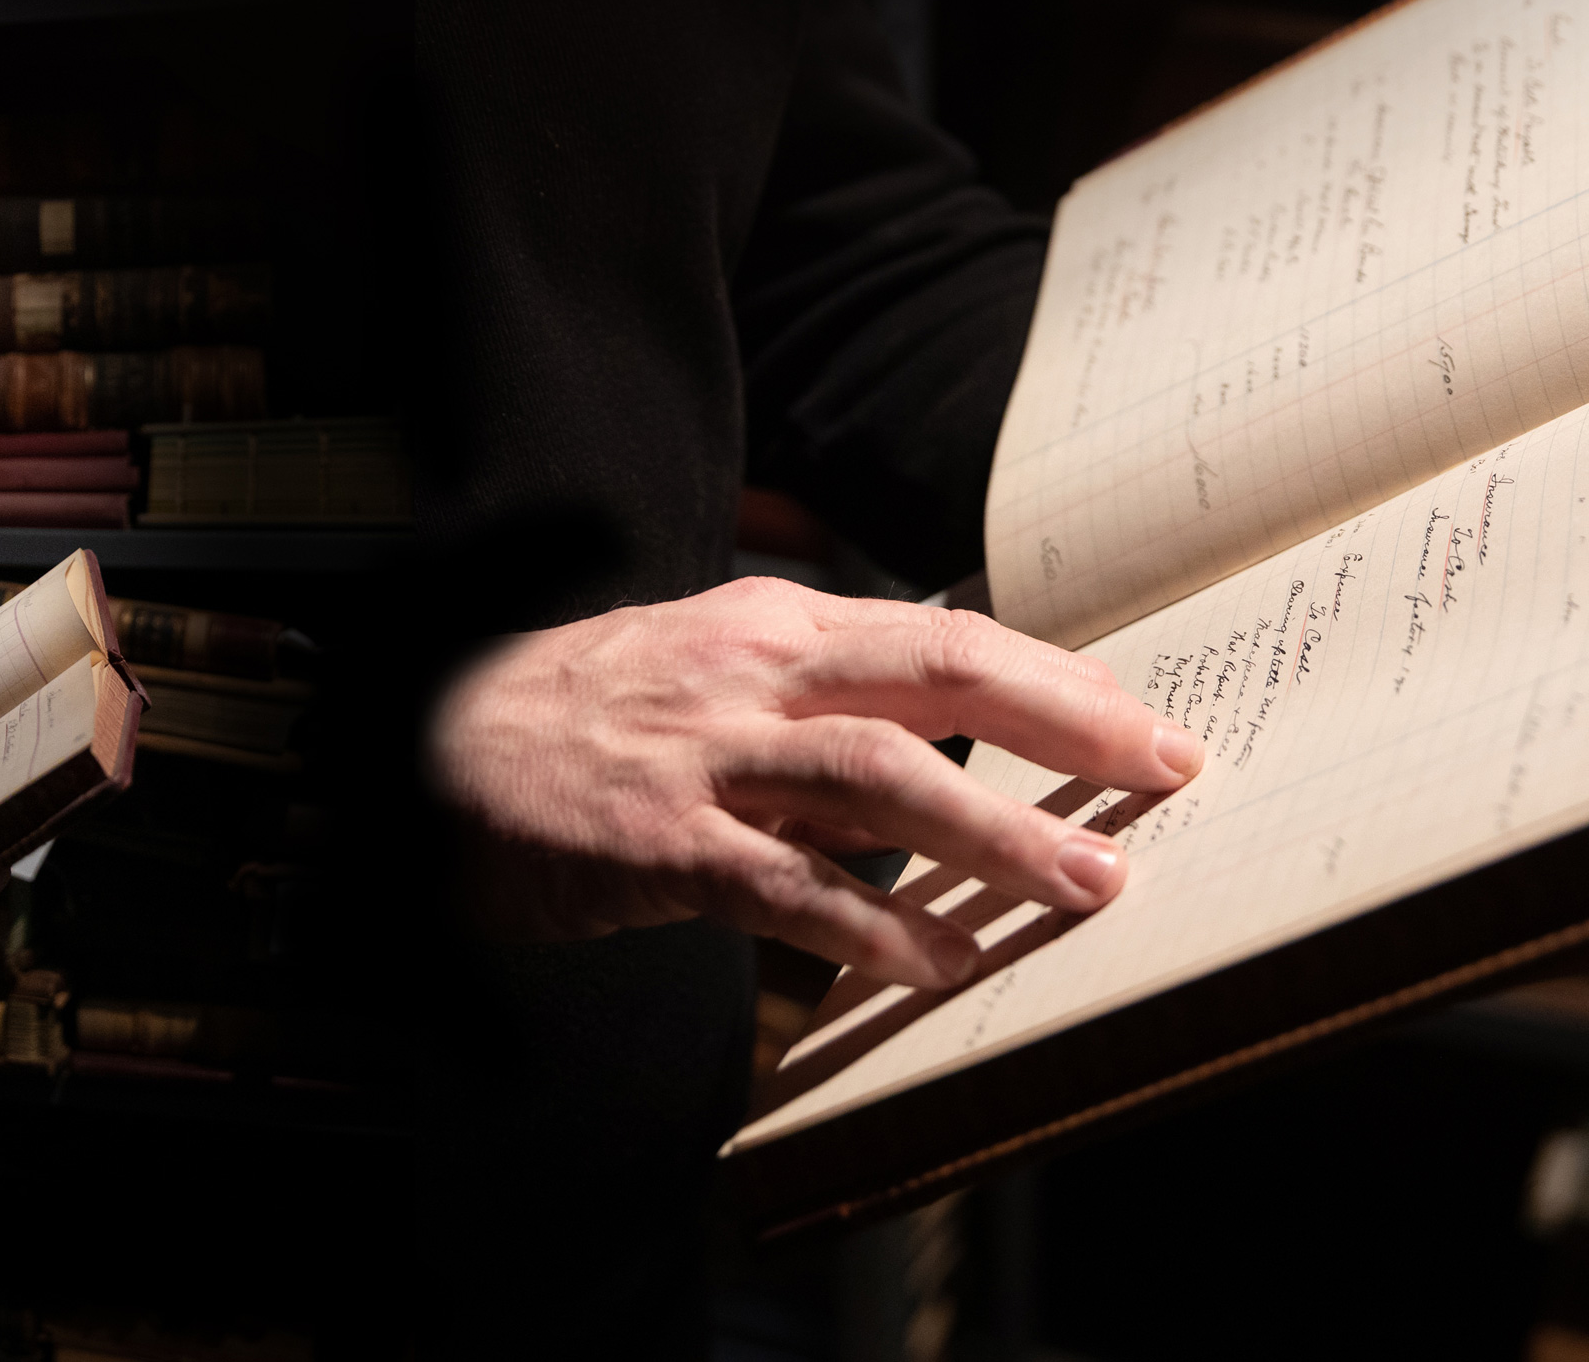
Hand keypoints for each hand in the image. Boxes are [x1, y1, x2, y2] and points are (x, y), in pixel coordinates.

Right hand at [428, 577, 1201, 989]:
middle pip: (939, 673)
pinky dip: (868, 924)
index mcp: (774, 625)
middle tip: (1167, 771)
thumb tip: (949, 746)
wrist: (421, 746)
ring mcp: (702, 753)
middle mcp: (750, 670)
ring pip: (879, 774)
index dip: (1057, 680)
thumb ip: (820, 711)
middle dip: (1069, 722)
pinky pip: (781, 883)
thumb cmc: (580, 722)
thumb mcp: (707, 680)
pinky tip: (935, 963)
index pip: (945, 634)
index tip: (1143, 728)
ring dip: (996, 831)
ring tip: (1087, 883)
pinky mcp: (654, 842)